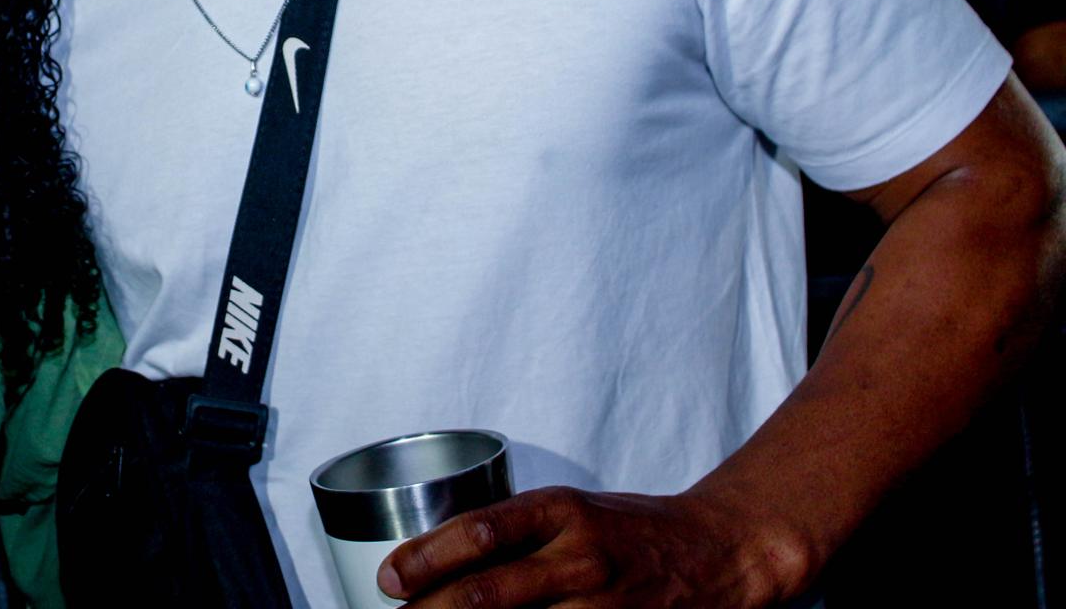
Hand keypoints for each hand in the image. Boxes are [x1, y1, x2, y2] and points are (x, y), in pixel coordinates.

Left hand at [376, 486, 809, 607]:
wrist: (719, 554)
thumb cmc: (631, 531)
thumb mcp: (571, 510)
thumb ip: (516, 532)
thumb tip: (439, 562)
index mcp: (562, 511)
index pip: (480, 531)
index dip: (426, 557)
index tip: (390, 577)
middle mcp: (580, 557)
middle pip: (488, 594)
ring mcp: (602, 605)